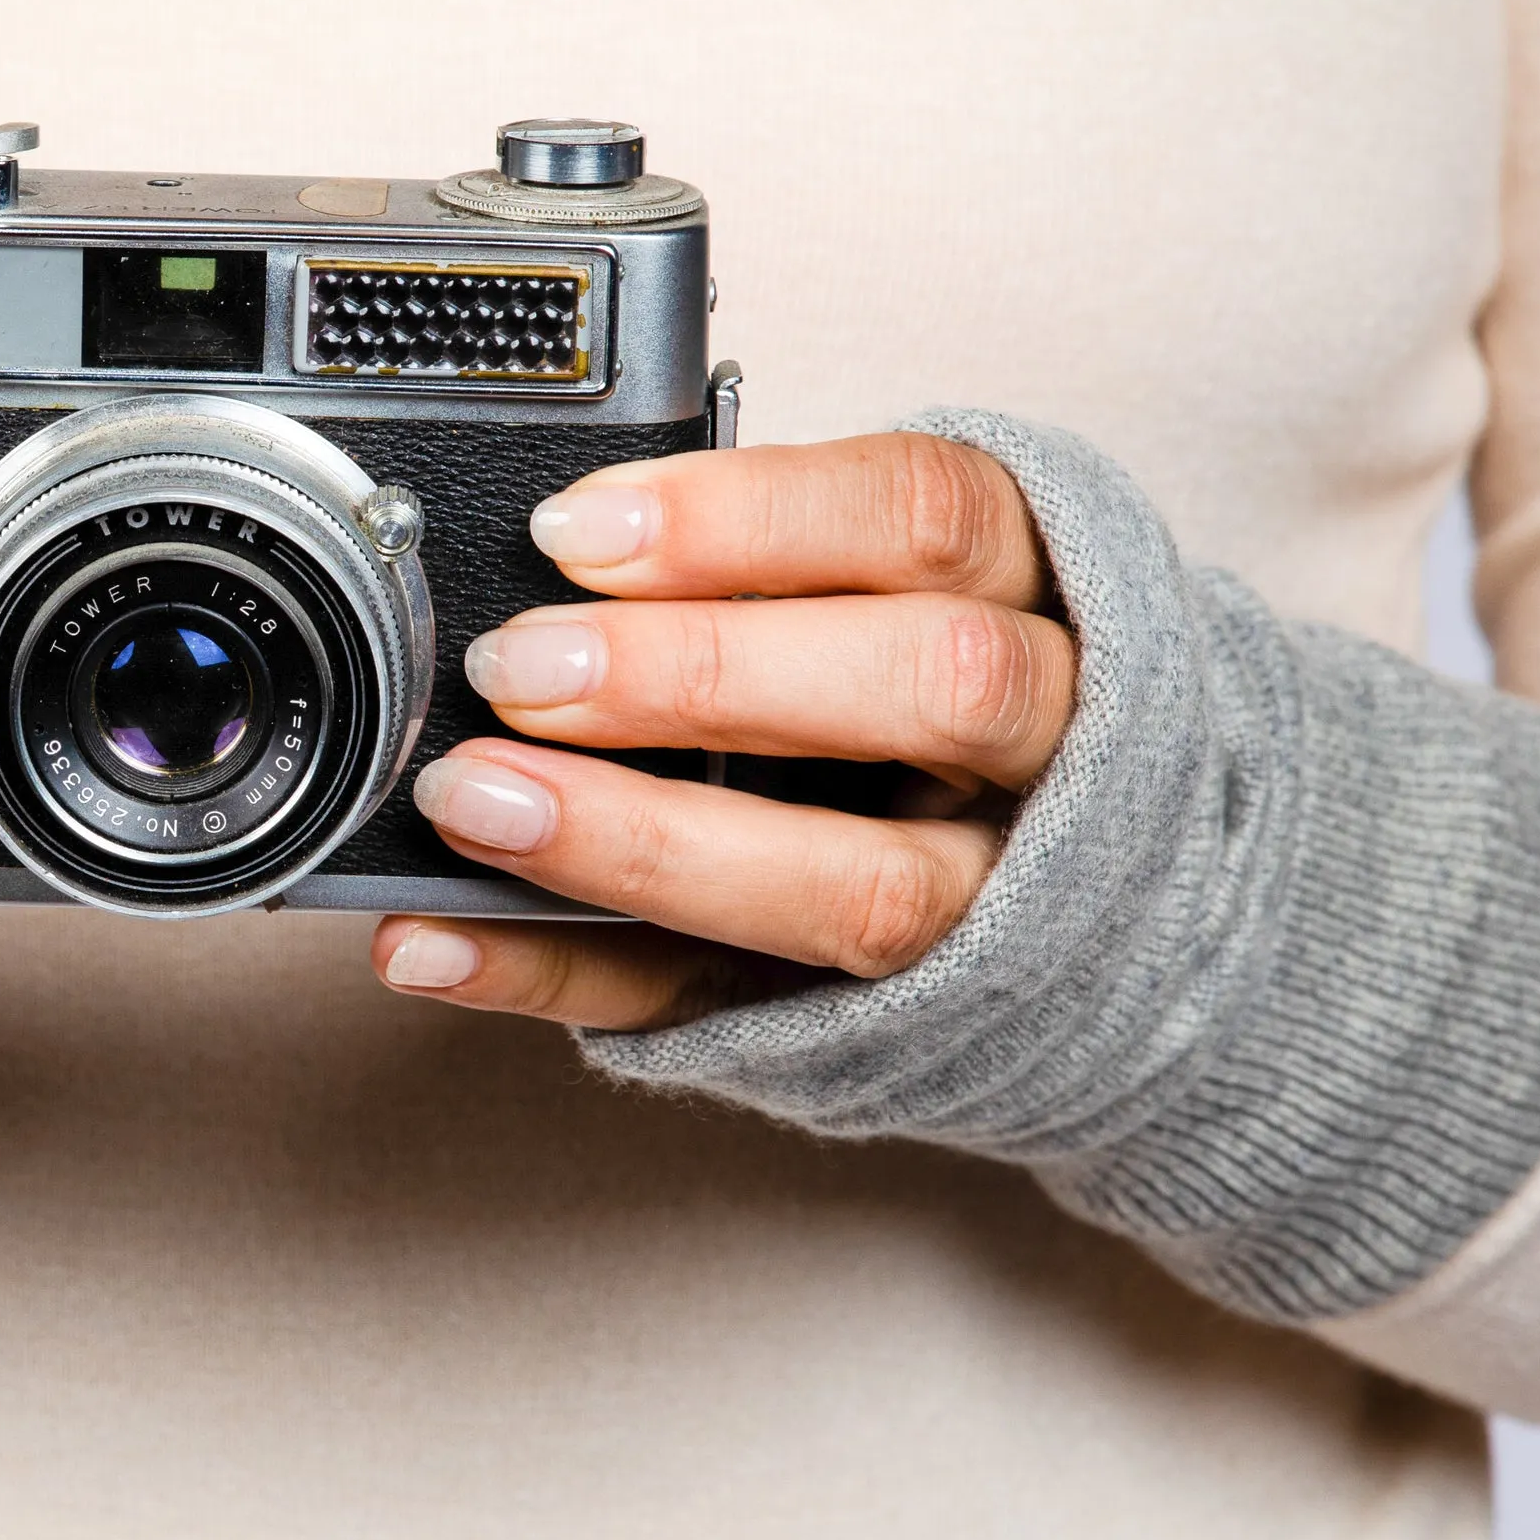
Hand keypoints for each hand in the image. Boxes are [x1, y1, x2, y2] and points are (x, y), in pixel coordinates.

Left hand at [366, 434, 1078, 1029]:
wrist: (1097, 906)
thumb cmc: (932, 693)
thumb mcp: (895, 588)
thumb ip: (765, 566)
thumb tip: (539, 545)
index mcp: (1044, 590)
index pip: (928, 515)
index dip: (751, 517)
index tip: (574, 530)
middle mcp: (1056, 747)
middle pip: (935, 684)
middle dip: (708, 671)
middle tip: (521, 669)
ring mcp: (1004, 905)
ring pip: (871, 886)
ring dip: (646, 845)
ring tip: (477, 804)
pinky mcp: (898, 1024)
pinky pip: (728, 1009)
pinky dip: (563, 978)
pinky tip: (442, 944)